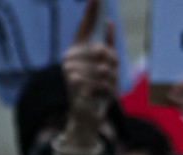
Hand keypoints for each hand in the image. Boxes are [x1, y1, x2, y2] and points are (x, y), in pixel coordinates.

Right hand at [61, 0, 116, 140]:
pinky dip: (106, 91)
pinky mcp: (73, 81)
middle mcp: (70, 56)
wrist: (86, 114)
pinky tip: (98, 96)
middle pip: (103, 51)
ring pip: (104, 68)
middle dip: (112, 67)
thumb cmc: (97, 89)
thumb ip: (107, 48)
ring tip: (103, 89)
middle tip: (108, 79)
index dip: (90, 11)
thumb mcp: (105, 68)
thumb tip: (109, 23)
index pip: (84, 25)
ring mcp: (70, 68)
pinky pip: (101, 81)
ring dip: (110, 81)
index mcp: (77, 49)